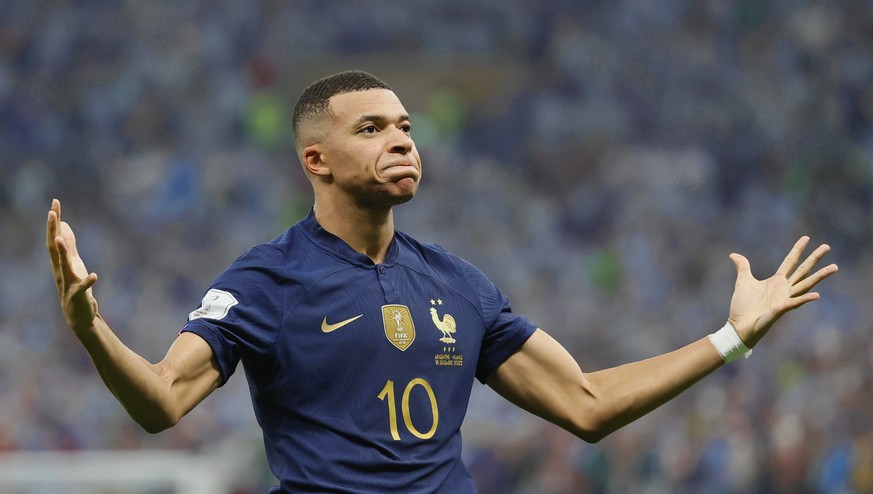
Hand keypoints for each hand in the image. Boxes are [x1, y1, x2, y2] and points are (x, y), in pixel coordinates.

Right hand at [46, 199, 99, 334]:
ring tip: (60, 238)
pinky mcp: (78, 296)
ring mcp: (67, 283)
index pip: (54, 238)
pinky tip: (95, 276)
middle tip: (51, 212)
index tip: (55, 203)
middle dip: (52, 230)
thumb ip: (68, 245)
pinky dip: (88, 281)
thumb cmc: (76, 287)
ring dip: (62, 252)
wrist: (78, 317)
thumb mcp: (73, 263)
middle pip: (53, 248)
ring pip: (63, 266)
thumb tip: (63, 225)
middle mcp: (60, 271)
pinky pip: (82, 288)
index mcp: (60, 262)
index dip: (54, 221)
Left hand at [727, 236, 837, 347]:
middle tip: (827, 246)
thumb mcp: (743, 281)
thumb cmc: (743, 306)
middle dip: (814, 258)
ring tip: (834, 267)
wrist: (738, 325)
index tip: (806, 237)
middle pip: (802, 270)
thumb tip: (733, 254)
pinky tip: (817, 295)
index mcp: (776, 281)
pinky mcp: (780, 310)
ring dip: (820, 276)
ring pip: (805, 285)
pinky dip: (805, 299)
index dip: (797, 250)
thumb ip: (742, 267)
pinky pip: (795, 303)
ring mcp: (784, 299)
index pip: (790, 262)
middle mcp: (784, 289)